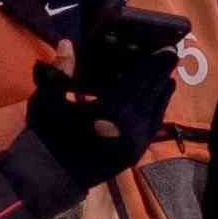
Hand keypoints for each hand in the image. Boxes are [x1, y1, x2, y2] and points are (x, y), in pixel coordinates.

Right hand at [35, 4, 184, 175]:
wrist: (49, 175)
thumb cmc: (48, 133)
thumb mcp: (49, 97)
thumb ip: (61, 70)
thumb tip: (67, 42)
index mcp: (115, 107)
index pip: (144, 78)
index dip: (156, 63)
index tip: (168, 48)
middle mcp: (133, 124)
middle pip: (155, 93)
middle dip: (162, 75)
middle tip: (170, 57)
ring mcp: (136, 142)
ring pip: (157, 112)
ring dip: (163, 94)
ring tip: (167, 79)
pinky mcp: (134, 154)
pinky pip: (152, 129)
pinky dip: (157, 114)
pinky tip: (157, 106)